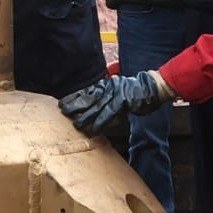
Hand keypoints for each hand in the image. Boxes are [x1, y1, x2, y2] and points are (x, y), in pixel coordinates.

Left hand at [58, 70, 173, 134]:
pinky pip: (109, 113)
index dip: (73, 97)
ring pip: (97, 106)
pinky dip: (101, 121)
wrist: (150, 88)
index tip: (62, 103)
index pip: (85, 91)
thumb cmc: (133, 93)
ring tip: (76, 124)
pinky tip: (94, 128)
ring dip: (85, 116)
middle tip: (63, 112)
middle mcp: (108, 87)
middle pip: (88, 97)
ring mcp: (115, 93)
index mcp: (105, 84)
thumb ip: (105, 99)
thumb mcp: (116, 92)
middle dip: (75, 105)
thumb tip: (92, 112)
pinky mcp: (123, 101)